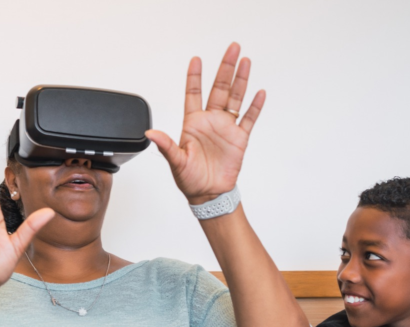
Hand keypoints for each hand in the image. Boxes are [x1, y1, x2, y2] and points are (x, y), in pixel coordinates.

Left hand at [146, 42, 265, 204]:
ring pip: (235, 98)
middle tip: (232, 48)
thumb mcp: (176, 162)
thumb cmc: (189, 180)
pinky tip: (259, 93)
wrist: (208, 195)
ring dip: (241, 80)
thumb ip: (166, 146)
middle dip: (225, 68)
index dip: (195, 77)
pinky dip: (255, 106)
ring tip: (246, 61)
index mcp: (193, 124)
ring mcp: (225, 128)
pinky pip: (249, 119)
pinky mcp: (239, 139)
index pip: (194, 94)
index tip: (196, 59)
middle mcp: (210, 122)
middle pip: (219, 89)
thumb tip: (150, 134)